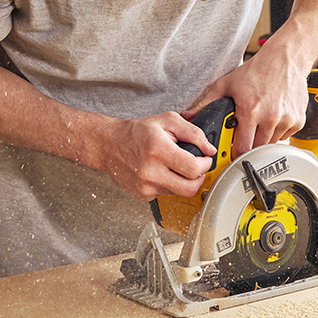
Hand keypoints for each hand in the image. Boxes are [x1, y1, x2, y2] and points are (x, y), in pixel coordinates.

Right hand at [98, 112, 215, 201]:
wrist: (108, 145)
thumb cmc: (136, 132)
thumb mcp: (167, 121)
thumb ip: (193, 133)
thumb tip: (210, 150)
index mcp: (158, 150)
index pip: (194, 169)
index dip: (205, 165)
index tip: (204, 159)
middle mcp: (150, 171)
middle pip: (190, 188)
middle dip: (199, 178)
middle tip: (196, 168)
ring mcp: (145, 186)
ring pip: (179, 192)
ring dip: (183, 181)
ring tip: (173, 166)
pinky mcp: (143, 196)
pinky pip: (166, 194)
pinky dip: (168, 185)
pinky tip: (160, 172)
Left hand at [182, 43, 310, 157]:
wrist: (286, 58)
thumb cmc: (257, 70)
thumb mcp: (227, 84)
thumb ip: (206, 103)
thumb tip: (188, 116)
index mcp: (250, 110)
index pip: (242, 148)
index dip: (235, 154)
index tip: (232, 155)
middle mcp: (270, 117)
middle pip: (257, 149)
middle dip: (249, 147)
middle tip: (244, 138)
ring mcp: (286, 120)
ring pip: (271, 144)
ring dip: (263, 139)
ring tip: (259, 123)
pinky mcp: (298, 121)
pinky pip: (284, 137)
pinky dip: (277, 132)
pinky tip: (273, 118)